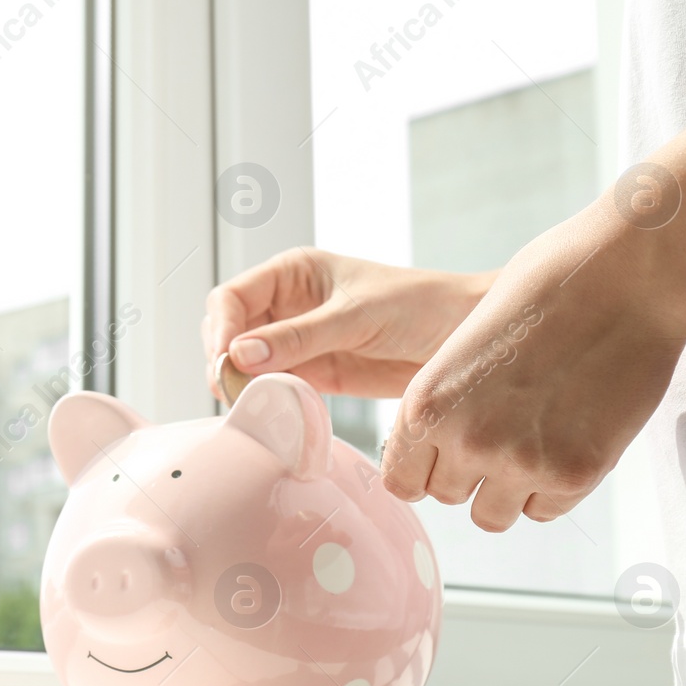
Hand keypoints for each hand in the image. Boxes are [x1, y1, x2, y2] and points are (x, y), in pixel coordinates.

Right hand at [202, 247, 493, 399]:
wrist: (465, 337)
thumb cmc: (419, 306)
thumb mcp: (355, 316)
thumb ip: (297, 337)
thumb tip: (239, 355)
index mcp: (292, 273)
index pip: (231, 298)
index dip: (220, 330)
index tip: (223, 362)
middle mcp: (287, 306)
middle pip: (229, 332)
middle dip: (223, 359)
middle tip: (232, 390)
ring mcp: (298, 342)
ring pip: (246, 364)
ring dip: (243, 384)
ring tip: (251, 403)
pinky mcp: (314, 375)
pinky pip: (275, 387)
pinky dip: (267, 400)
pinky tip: (272, 412)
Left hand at [379, 206, 685, 530]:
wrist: (621, 279)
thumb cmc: (542, 296)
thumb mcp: (462, 347)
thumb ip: (444, 404)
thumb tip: (436, 452)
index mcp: (425, 404)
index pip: (401, 480)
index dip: (424, 468)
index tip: (445, 453)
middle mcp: (465, 440)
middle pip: (447, 497)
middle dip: (468, 474)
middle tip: (500, 435)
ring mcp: (521, 462)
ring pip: (492, 515)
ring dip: (507, 488)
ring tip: (533, 441)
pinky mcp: (576, 473)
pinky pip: (546, 510)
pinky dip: (553, 487)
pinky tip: (568, 439)